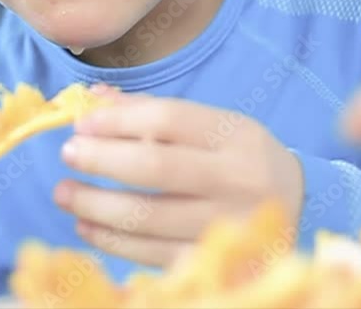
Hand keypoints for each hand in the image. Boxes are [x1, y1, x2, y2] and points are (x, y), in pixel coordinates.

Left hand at [53, 89, 302, 267]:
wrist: (296, 206)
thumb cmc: (235, 158)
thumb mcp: (208, 125)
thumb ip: (150, 112)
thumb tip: (91, 99)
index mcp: (235, 135)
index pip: (166, 120)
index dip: (116, 120)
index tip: (81, 124)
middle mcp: (237, 180)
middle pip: (155, 168)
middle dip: (101, 160)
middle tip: (66, 155)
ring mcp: (227, 225)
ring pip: (148, 217)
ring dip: (95, 205)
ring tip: (64, 193)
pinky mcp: (213, 261)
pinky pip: (151, 254)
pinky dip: (112, 241)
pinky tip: (87, 226)